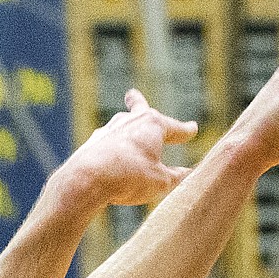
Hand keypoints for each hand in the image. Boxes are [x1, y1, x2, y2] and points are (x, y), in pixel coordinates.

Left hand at [62, 90, 196, 206]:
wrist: (86, 179)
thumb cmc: (129, 177)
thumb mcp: (159, 182)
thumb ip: (175, 177)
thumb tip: (187, 174)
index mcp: (153, 125)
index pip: (174, 128)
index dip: (185, 131)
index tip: (192, 129)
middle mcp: (130, 122)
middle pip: (138, 109)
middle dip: (139, 102)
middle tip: (131, 94)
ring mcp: (108, 131)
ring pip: (119, 125)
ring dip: (122, 125)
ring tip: (121, 125)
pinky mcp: (91, 145)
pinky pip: (104, 145)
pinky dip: (108, 149)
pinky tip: (104, 155)